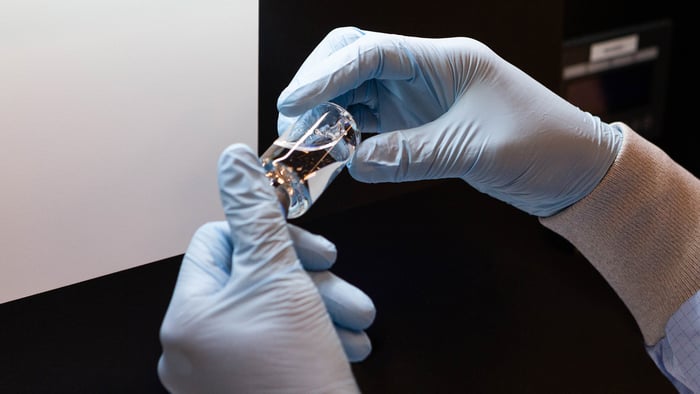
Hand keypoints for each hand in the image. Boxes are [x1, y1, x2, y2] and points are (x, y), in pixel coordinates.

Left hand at [157, 144, 373, 392]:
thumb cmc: (298, 375)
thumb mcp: (280, 276)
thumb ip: (255, 213)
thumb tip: (233, 158)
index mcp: (187, 317)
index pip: (219, 242)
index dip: (269, 237)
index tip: (312, 250)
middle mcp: (193, 348)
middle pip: (252, 279)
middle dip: (308, 279)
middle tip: (343, 287)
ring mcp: (218, 375)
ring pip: (273, 311)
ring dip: (321, 308)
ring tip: (357, 323)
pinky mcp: (246, 390)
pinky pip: (277, 344)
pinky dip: (313, 337)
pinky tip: (347, 344)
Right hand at [277, 27, 622, 216]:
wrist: (572, 169)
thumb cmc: (542, 146)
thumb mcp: (473, 151)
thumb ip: (409, 155)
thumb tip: (352, 160)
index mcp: (444, 60)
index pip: (370, 53)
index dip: (326, 75)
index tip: (294, 102)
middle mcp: (427, 71)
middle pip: (354, 60)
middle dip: (318, 84)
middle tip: (292, 121)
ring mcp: (421, 96)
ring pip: (357, 90)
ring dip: (327, 111)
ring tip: (304, 139)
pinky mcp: (420, 122)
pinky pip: (371, 119)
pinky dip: (347, 132)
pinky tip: (333, 149)